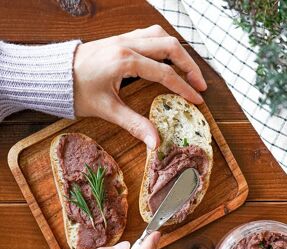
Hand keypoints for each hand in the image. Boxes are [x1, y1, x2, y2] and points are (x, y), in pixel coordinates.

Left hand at [73, 25, 206, 149]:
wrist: (54, 74)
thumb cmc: (76, 91)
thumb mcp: (106, 110)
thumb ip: (135, 124)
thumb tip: (156, 143)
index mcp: (125, 61)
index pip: (165, 73)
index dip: (184, 88)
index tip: (197, 100)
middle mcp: (127, 44)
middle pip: (170, 46)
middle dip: (189, 65)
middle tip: (200, 84)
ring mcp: (123, 38)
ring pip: (160, 35)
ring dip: (178, 51)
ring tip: (187, 70)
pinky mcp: (119, 40)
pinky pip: (148, 34)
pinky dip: (163, 45)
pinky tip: (166, 58)